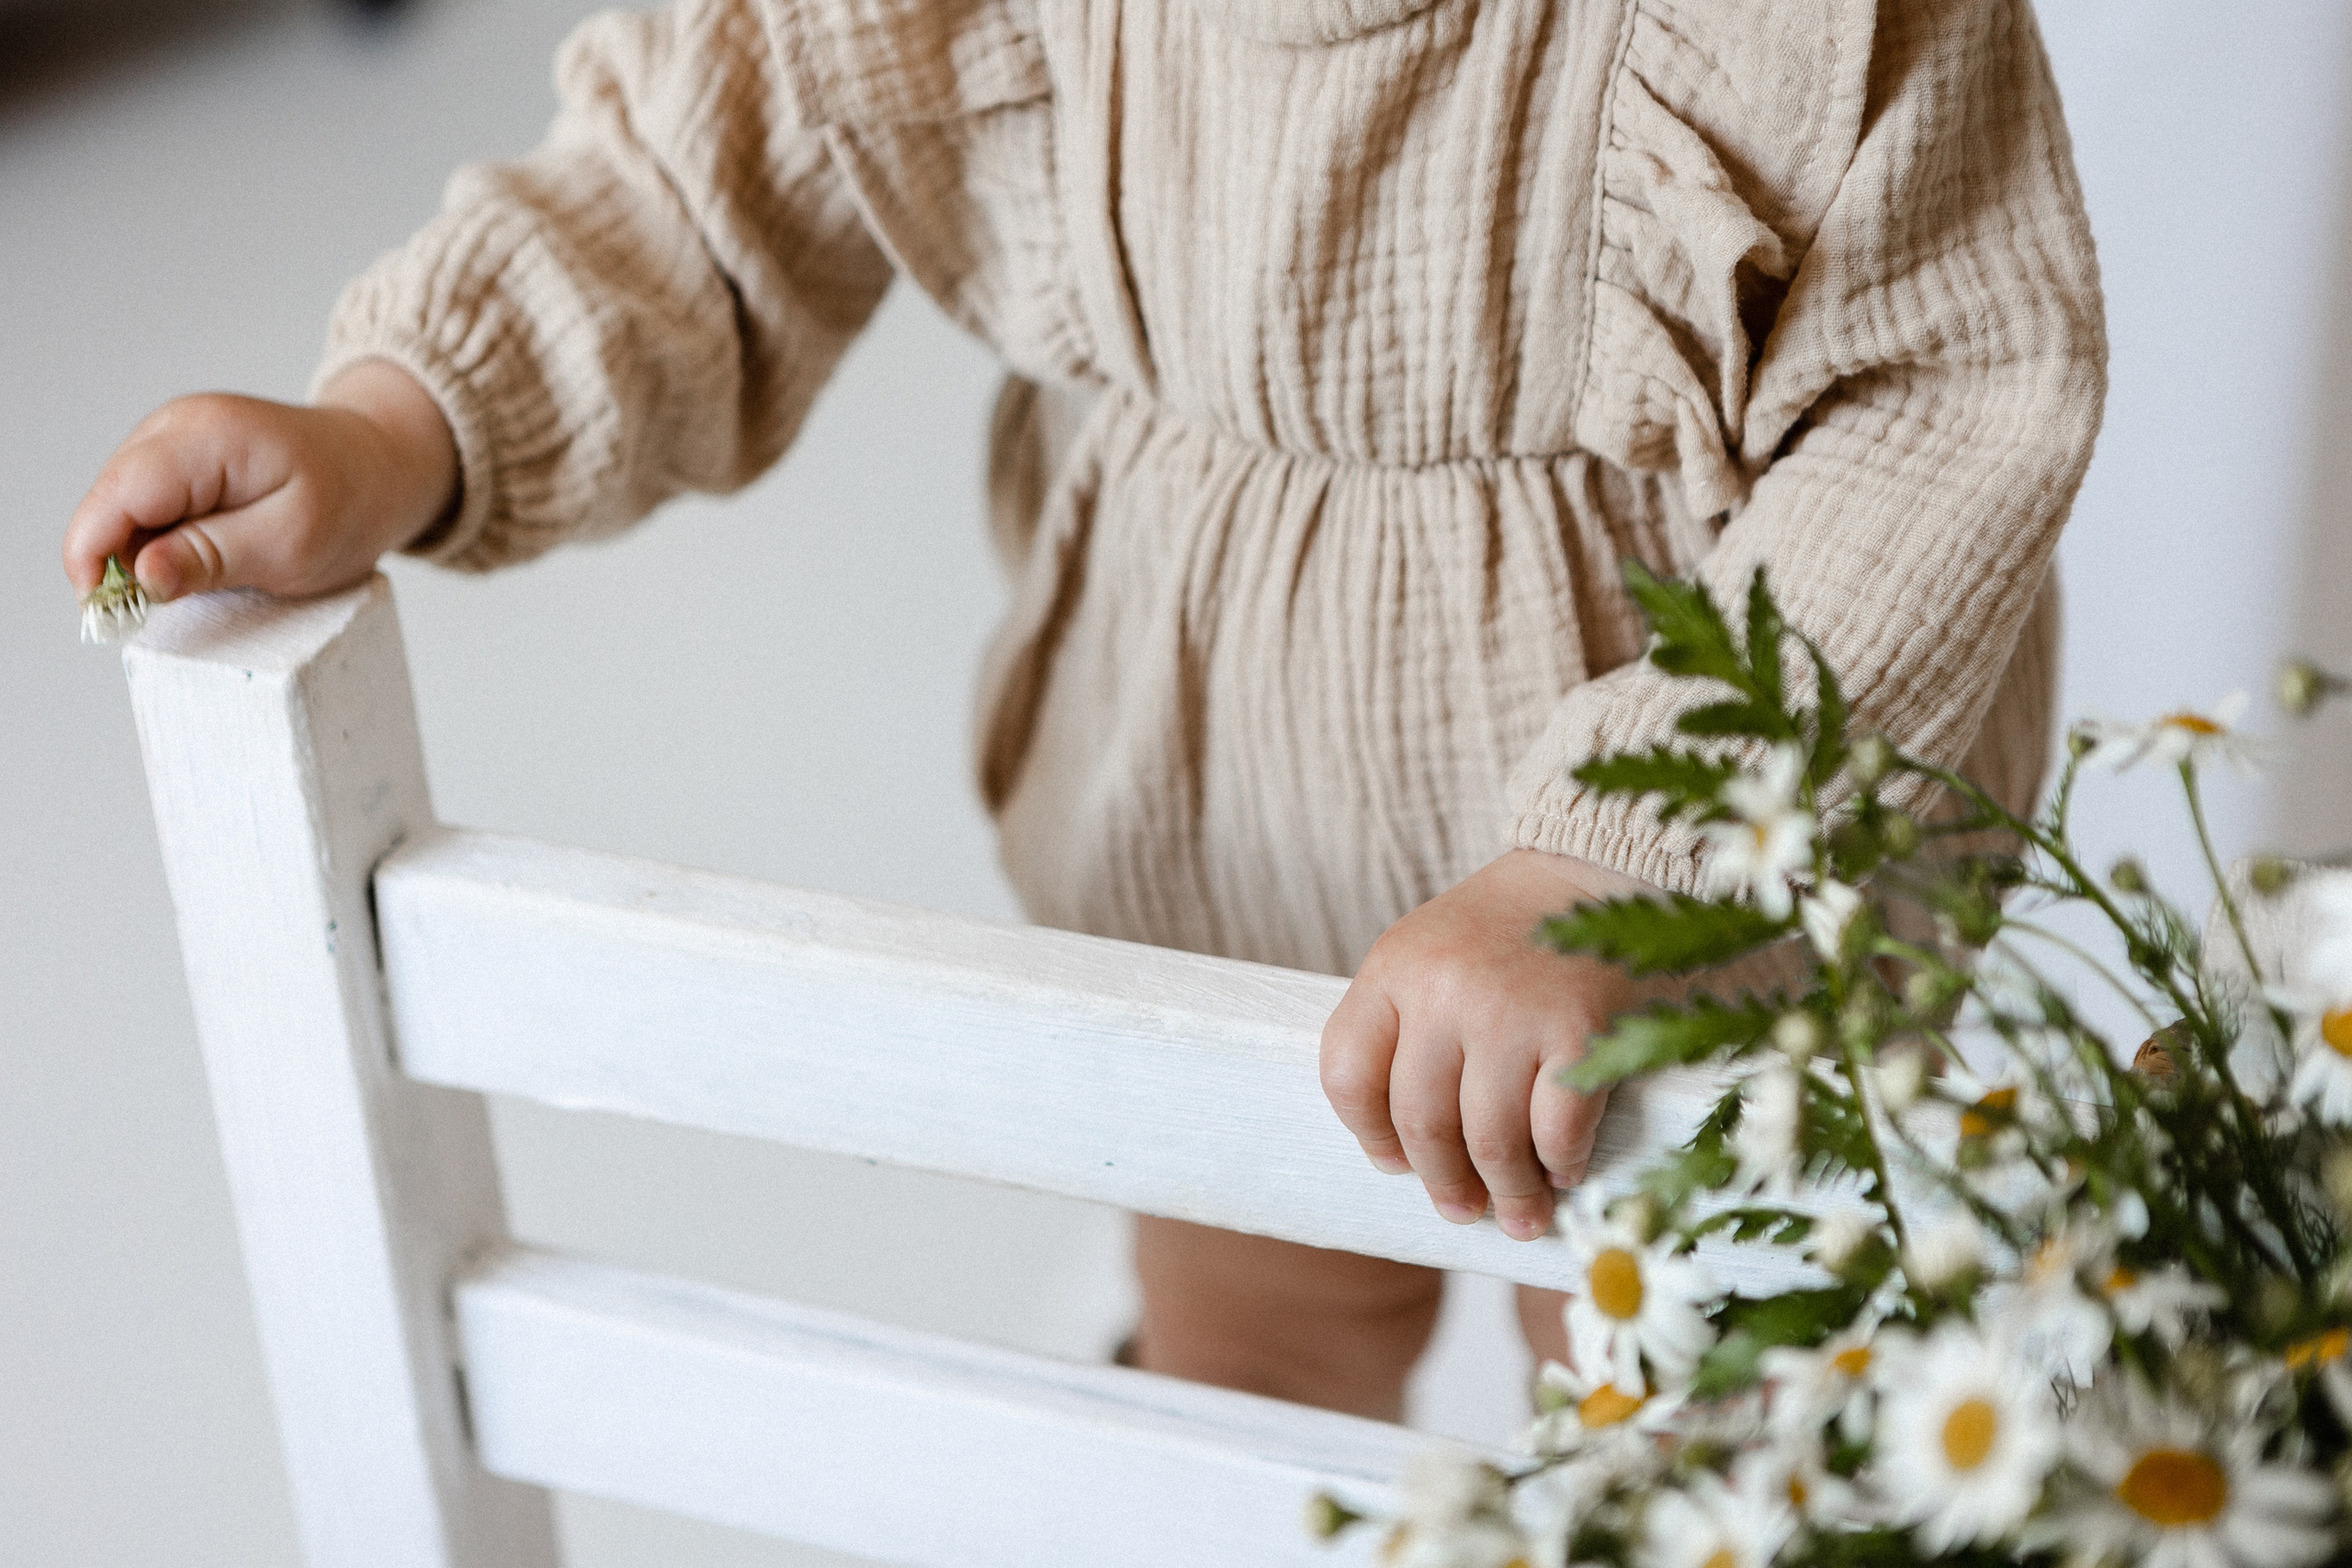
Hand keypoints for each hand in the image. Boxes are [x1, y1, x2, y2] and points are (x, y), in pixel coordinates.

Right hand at [62, 359, 458, 605]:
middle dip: (123, 560)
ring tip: (218, 569)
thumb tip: (140, 576)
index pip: (118, 496)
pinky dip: (165, 541)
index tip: (109, 614)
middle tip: (179, 603)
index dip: (95, 557)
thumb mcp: (291, 545)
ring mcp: (170, 439)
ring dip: (149, 553)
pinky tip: (212, 552)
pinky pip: (146, 510)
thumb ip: (213, 558)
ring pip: (122, 511)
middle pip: (109, 505)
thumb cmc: (348, 504)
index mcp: (206, 437)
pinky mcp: (175, 459)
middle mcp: (175, 426)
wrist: (378, 468)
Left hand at [1321, 850, 1644, 1240]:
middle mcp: (1445, 989)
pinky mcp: (1583, 1029)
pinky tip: (1565, 1169)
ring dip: (1508, 1193)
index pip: (1347, 1076)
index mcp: (1393, 968)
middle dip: (1444, 1182)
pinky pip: (1557, 1129)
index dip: (1369, 1135)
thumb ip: (1404, 1031)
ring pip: (1489, 1140)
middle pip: (1421, 1122)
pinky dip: (1560, 1164)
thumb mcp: (1428, 956)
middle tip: (1463, 1208)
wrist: (1599, 869)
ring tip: (1520, 1214)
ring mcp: (1513, 1010)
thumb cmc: (1507, 931)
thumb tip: (1404, 1153)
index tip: (1396, 1164)